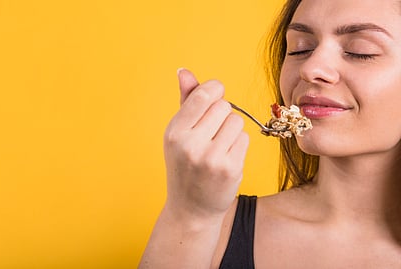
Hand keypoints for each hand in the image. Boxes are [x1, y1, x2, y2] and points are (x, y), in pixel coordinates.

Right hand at [163, 69, 248, 222]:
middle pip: (224, 106)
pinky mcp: (230, 168)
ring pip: (236, 121)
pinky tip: (226, 159)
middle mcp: (190, 144)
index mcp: (174, 131)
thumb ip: (185, 101)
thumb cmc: (185, 166)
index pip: (205, 94)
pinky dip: (238, 146)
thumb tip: (184, 71)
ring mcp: (211, 158)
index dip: (215, 90)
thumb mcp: (178, 134)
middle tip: (211, 133)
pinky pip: (244, 139)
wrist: (191, 209)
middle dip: (221, 115)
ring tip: (217, 147)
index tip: (215, 96)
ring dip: (231, 131)